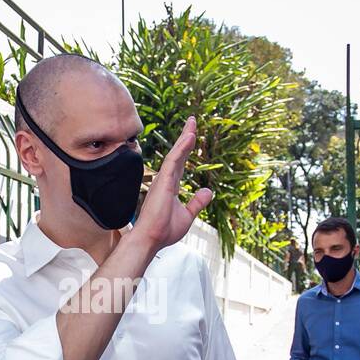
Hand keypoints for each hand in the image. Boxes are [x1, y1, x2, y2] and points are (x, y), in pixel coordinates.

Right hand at [129, 116, 210, 253]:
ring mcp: (163, 180)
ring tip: (193, 123)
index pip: (180, 163)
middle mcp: (166, 180)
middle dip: (185, 137)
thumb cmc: (164, 231)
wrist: (151, 239)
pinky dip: (182, 148)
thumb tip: (208, 191)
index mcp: (170, 187)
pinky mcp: (163, 181)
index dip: (186, 149)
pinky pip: (173, 160)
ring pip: (176, 153)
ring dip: (185, 137)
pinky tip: (189, 137)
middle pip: (178, 154)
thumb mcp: (187, 215)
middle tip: (192, 121)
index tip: (192, 135)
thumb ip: (197, 203)